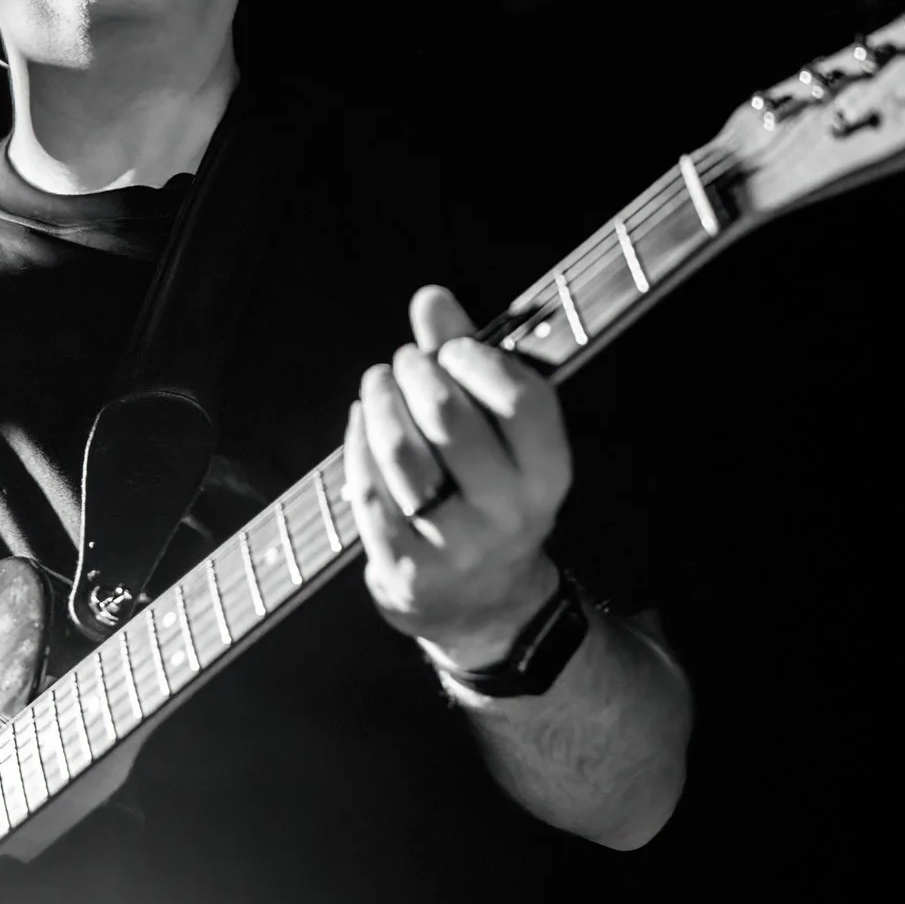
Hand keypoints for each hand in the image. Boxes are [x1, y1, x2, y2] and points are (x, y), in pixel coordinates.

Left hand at [346, 284, 572, 667]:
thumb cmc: (490, 495)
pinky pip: (367, 489)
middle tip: (404, 361)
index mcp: (547, 475)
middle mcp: (509, 514)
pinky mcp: (405, 568)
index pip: (521, 399)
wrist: (480, 604)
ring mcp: (455, 546)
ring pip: (401, 452)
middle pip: (449, 417)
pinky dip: (357, 446)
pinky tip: (362, 425)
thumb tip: (431, 299)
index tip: (450, 346)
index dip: (476, 358)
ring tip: (378, 383)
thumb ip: (470, 362)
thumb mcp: (504, 439)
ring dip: (379, 402)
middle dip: (415, 371)